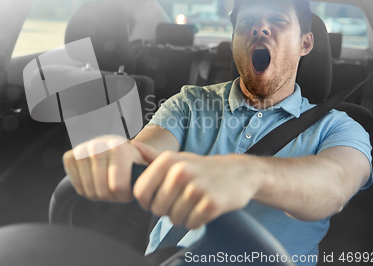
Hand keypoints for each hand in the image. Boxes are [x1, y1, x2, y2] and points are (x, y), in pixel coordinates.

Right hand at [63, 135, 149, 201]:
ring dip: (100, 194)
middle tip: (118, 188)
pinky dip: (87, 190)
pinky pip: (77, 187)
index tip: (130, 188)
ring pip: (89, 191)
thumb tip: (143, 153)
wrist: (112, 147)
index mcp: (119, 147)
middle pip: (102, 192)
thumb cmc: (131, 160)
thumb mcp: (145, 163)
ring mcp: (82, 150)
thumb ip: (152, 166)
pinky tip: (96, 180)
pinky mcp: (69, 156)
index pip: (117, 187)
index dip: (125, 195)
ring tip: (108, 184)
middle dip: (113, 197)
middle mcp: (98, 146)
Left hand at [131, 141, 263, 228]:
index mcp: (168, 160)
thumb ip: (153, 158)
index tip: (156, 200)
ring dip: (182, 217)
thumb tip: (133, 147)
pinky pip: (191, 224)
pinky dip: (196, 221)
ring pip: (174, 218)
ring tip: (193, 204)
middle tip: (180, 201)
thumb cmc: (202, 168)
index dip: (146, 201)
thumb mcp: (177, 159)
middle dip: (167, 211)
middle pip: (157, 208)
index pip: (141, 191)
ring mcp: (196, 188)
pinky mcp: (211, 204)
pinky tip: (203, 209)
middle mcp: (180, 172)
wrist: (238, 172)